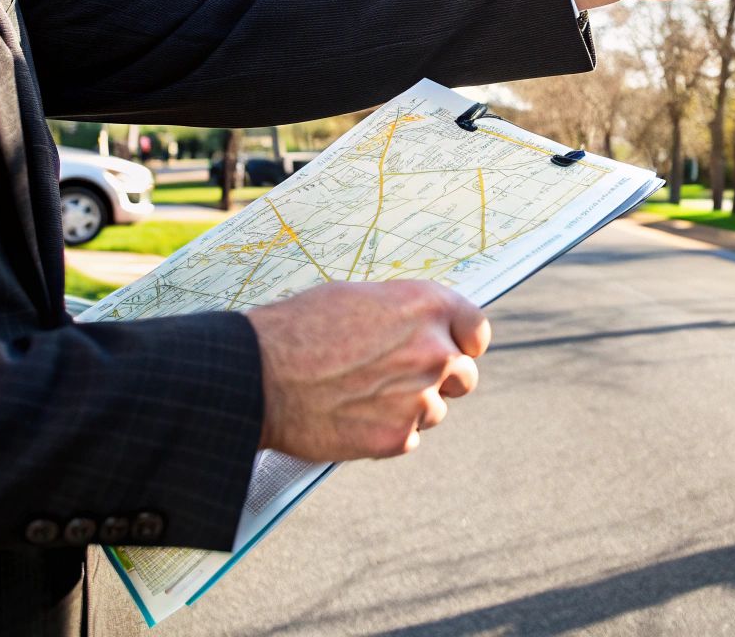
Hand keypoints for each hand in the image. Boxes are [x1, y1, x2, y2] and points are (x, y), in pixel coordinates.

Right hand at [246, 281, 489, 460]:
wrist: (257, 376)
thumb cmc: (296, 329)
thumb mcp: (355, 298)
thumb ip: (401, 314)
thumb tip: (420, 326)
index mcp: (425, 306)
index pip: (477, 329)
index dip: (466, 342)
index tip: (458, 350)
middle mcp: (432, 350)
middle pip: (464, 375)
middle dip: (442, 379)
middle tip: (403, 380)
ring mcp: (418, 397)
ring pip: (434, 409)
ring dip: (408, 408)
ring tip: (360, 397)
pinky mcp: (397, 437)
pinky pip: (408, 437)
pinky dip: (385, 432)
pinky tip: (351, 418)